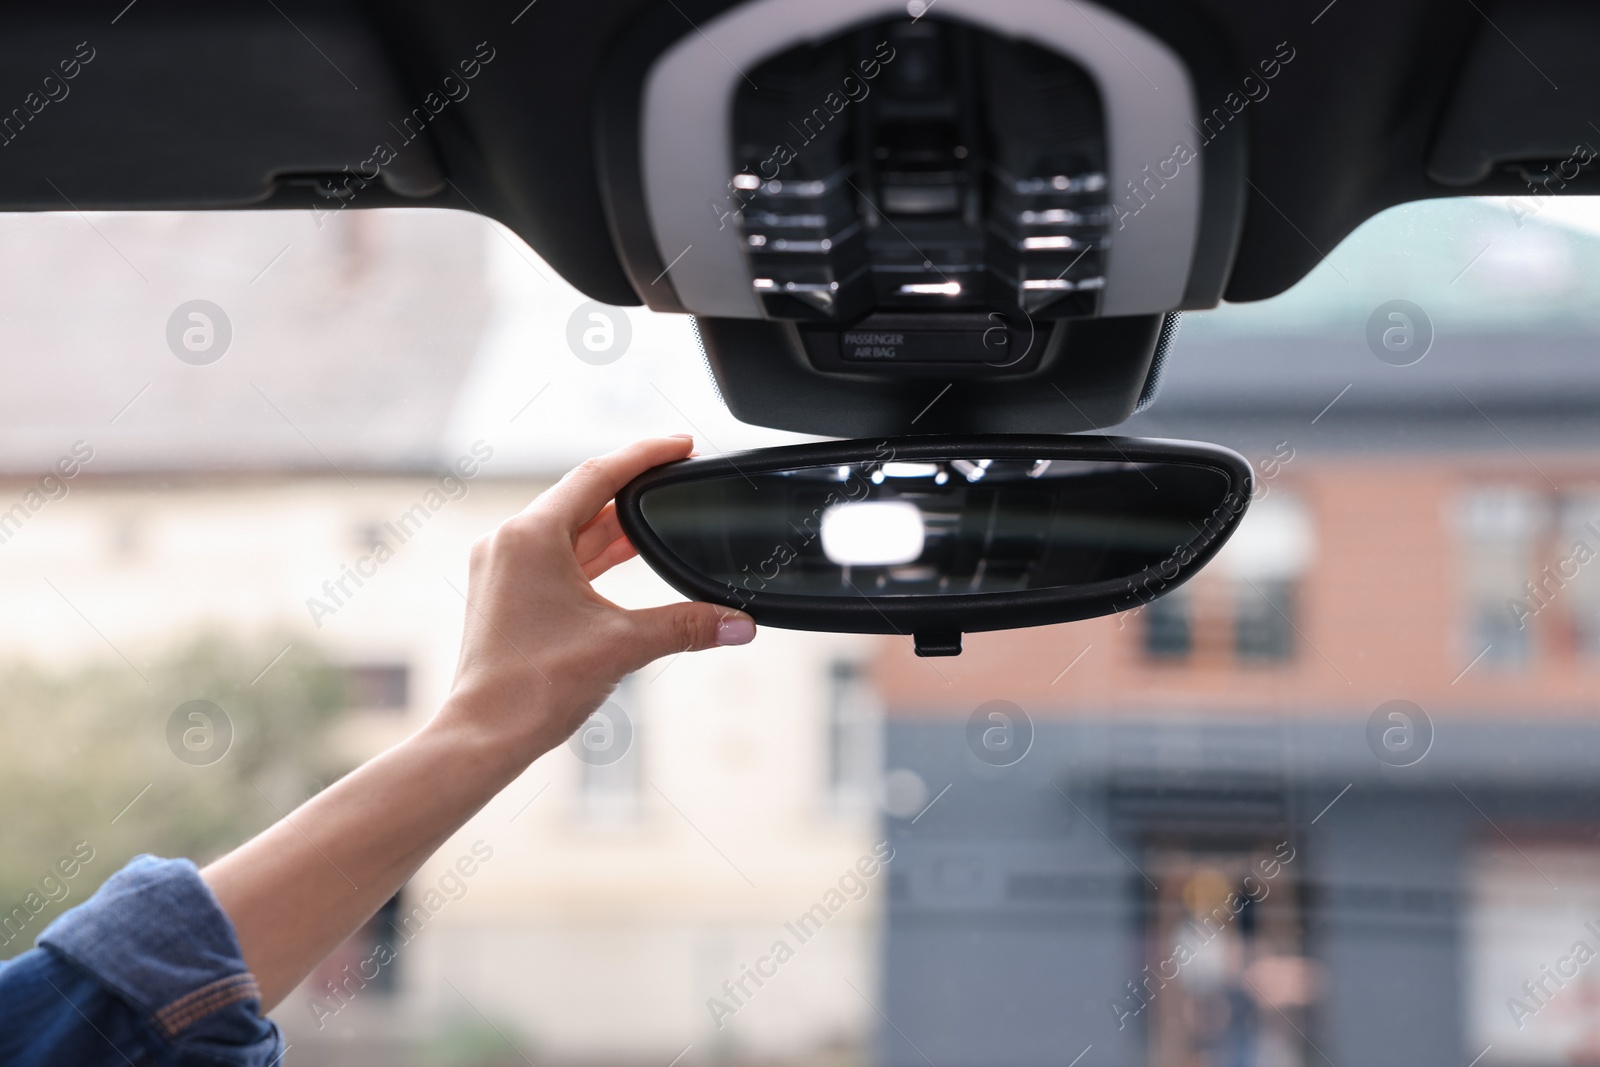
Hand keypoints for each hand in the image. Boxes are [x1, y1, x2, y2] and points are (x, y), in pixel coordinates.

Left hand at [440, 435, 755, 761]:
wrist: (484, 736)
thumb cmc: (532, 688)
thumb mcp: (623, 646)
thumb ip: (687, 626)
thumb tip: (739, 624)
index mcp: (531, 537)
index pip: (598, 475)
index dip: (646, 455)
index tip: (680, 444)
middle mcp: (509, 543)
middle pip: (582, 497)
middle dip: (633, 489)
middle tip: (677, 477)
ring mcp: (503, 567)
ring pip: (569, 528)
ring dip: (613, 524)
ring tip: (659, 517)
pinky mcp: (505, 593)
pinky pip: (556, 555)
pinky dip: (592, 553)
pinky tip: (624, 555)